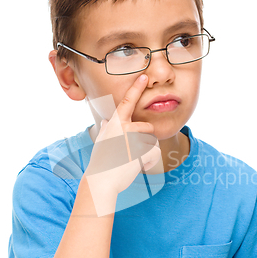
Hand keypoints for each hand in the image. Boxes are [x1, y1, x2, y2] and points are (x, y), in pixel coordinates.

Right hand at [84, 74, 161, 199]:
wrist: (101, 180)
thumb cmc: (101, 162)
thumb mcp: (102, 142)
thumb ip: (106, 130)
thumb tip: (106, 122)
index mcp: (114, 123)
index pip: (126, 101)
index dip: (136, 88)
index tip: (143, 76)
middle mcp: (125, 128)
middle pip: (147, 128)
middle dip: (144, 139)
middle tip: (128, 152)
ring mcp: (134, 139)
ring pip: (152, 142)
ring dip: (145, 152)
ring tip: (130, 161)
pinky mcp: (143, 151)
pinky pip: (155, 154)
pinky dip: (149, 162)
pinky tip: (136, 167)